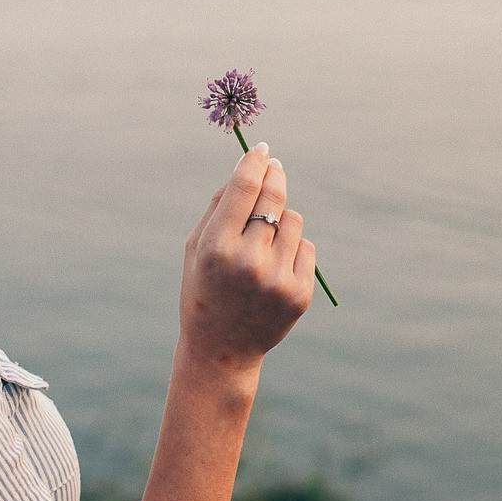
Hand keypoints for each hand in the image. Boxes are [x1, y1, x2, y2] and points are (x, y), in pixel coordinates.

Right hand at [178, 145, 314, 368]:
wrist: (220, 350)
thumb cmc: (204, 290)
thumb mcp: (196, 249)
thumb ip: (217, 207)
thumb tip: (247, 169)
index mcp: (216, 247)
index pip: (243, 188)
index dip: (255, 162)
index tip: (263, 150)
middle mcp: (248, 262)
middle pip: (274, 197)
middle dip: (275, 176)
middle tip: (275, 167)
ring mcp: (277, 279)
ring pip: (294, 219)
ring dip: (281, 219)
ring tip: (264, 241)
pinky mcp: (300, 294)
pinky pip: (306, 246)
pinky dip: (292, 248)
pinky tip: (274, 268)